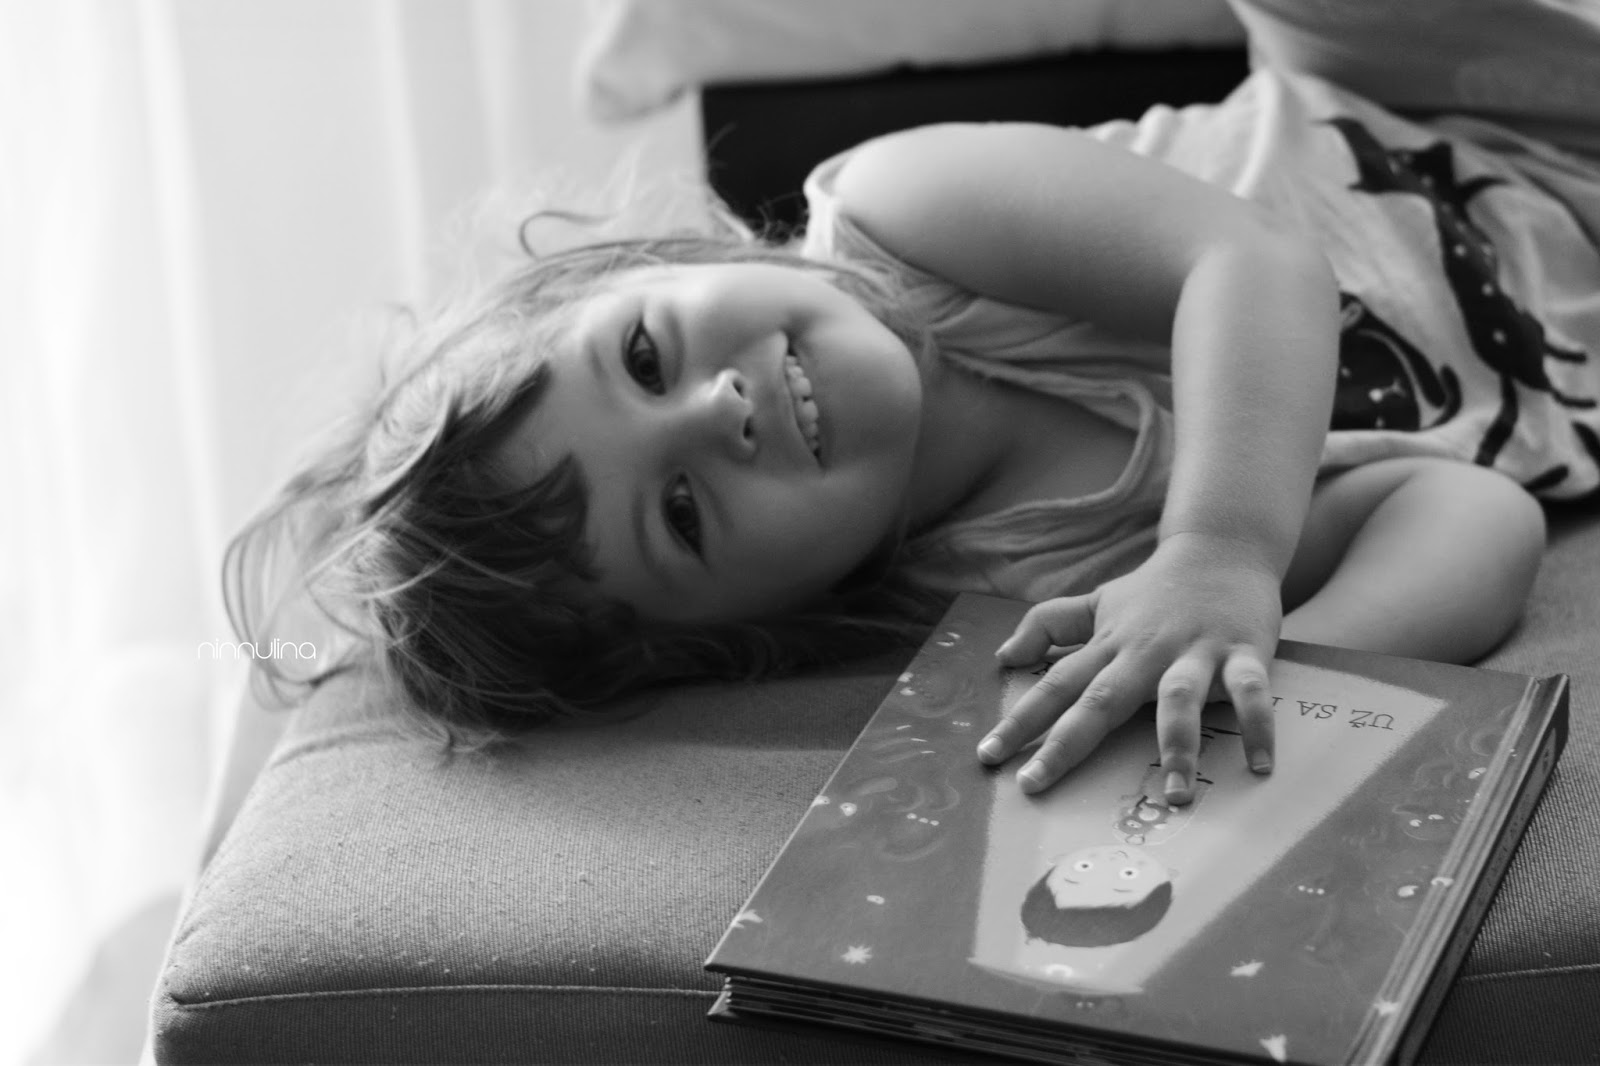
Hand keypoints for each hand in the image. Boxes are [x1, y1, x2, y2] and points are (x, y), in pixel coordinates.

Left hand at [976, 532, 1281, 801]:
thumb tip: (1003, 656)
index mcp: (1109, 646)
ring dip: (1178, 744)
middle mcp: (1145, 651)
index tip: (988, 756)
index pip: (1055, 685)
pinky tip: (1260, 765)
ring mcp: (1195, 651)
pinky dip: (1257, 724)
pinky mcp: (1243, 651)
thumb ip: (1050, 625)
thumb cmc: (1156, 589)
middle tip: (1035, 783)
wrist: (1223, 546)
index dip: (1020, 720)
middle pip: (1099, 699)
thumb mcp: (1098, 604)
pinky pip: (1250, 691)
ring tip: (1175, 794)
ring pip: (1178, 697)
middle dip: (1065, 742)